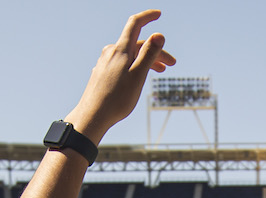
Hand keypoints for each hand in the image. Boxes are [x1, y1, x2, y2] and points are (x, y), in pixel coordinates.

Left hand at [64, 10, 176, 143]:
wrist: (92, 116)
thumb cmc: (116, 99)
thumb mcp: (138, 76)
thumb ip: (148, 54)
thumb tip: (158, 35)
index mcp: (121, 50)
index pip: (135, 24)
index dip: (147, 16)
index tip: (158, 13)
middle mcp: (111, 52)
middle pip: (137, 44)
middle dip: (156, 51)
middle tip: (172, 64)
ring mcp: (105, 62)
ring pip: (130, 55)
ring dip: (146, 60)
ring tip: (160, 71)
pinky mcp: (102, 72)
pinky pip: (122, 63)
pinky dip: (134, 66)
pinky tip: (138, 77)